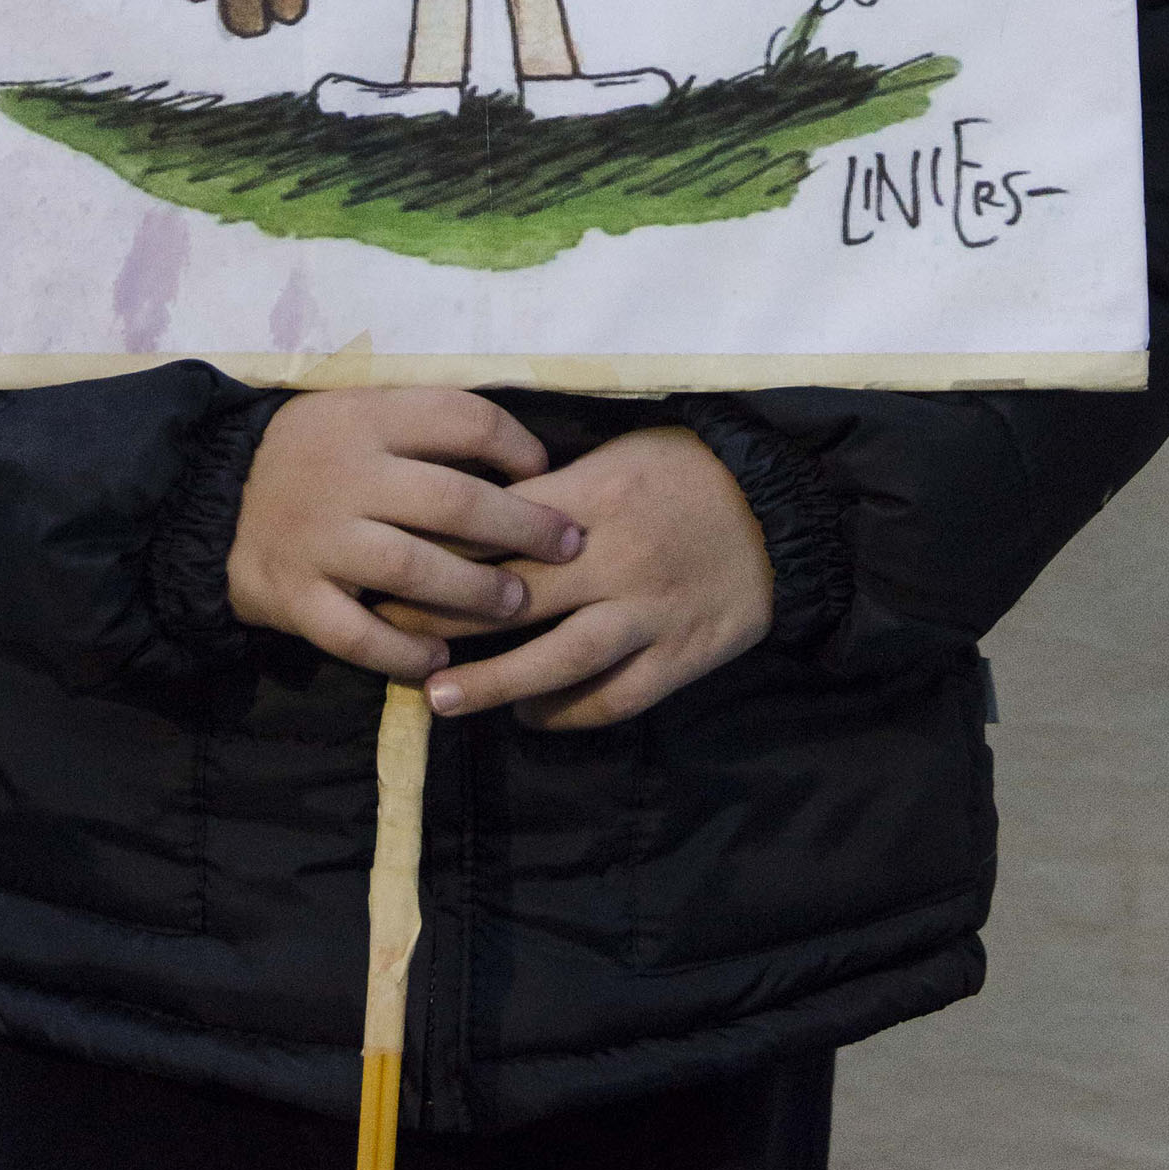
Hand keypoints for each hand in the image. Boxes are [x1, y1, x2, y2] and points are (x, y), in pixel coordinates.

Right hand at [227, 388, 583, 681]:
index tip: (546, 471)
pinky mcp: (294, 597)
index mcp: (367, 419)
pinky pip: (358, 636)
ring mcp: (319, 540)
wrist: (209, 500)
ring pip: (412, 571)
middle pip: (452, 502)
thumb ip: (423, 428)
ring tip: (515, 606)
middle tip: (566, 548)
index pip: (460, 418)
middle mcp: (346, 476)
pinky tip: (440, 663)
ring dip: (474, 593)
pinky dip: (403, 655)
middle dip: (521, 529)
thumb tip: (523, 452)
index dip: (514, 444)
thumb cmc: (308, 454)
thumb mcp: (356, 412)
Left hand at [391, 427, 773, 729]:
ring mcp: (649, 613)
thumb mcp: (616, 455)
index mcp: (592, 499)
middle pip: (516, 598)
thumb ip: (555, 491)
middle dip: (446, 619)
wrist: (780, 509)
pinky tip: (529, 714)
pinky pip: (615, 697)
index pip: (499, 530)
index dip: (440, 553)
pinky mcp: (680, 655)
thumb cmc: (686, 468)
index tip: (387, 566)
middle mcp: (615, 560)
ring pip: (560, 660)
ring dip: (495, 683)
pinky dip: (568, 712)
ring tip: (441, 700)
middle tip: (388, 636)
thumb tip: (480, 514)